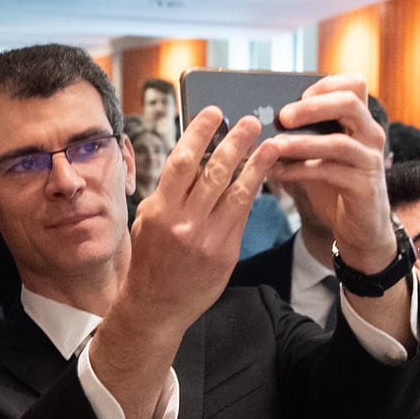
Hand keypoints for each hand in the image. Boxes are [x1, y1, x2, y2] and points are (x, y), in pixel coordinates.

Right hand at [119, 106, 278, 333]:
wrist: (156, 305)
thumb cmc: (150, 257)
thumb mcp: (149, 220)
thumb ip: (170, 191)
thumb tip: (195, 157)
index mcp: (161, 210)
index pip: (183, 162)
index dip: (200, 133)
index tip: (214, 113)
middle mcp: (185, 223)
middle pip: (215, 173)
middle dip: (235, 143)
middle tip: (251, 121)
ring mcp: (209, 239)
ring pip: (237, 193)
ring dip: (256, 165)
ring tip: (270, 144)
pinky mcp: (227, 252)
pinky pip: (242, 215)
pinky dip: (252, 192)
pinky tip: (263, 175)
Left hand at [269, 75, 392, 264]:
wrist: (361, 227)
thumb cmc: (336, 185)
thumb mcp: (320, 154)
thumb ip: (303, 135)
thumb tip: (262, 119)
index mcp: (361, 120)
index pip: (354, 84)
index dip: (325, 84)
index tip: (297, 95)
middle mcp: (371, 134)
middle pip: (349, 103)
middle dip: (312, 107)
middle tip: (283, 117)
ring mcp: (370, 160)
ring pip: (338, 142)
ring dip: (301, 143)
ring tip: (273, 146)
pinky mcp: (364, 186)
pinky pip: (329, 172)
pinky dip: (299, 170)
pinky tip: (277, 173)